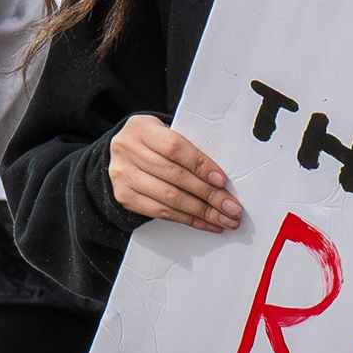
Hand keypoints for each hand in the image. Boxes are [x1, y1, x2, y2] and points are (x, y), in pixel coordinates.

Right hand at [110, 115, 239, 230]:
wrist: (120, 155)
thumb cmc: (152, 143)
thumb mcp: (164, 133)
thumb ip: (188, 147)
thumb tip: (221, 176)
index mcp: (142, 128)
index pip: (175, 147)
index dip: (201, 165)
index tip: (222, 180)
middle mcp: (128, 151)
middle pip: (175, 177)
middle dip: (209, 195)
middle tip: (232, 207)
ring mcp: (125, 176)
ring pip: (170, 198)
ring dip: (203, 212)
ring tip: (225, 220)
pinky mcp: (125, 198)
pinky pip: (162, 213)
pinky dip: (189, 220)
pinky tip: (207, 224)